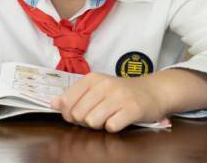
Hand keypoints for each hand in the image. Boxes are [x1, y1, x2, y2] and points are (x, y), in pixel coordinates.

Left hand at [51, 72, 167, 132]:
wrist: (152, 91)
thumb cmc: (120, 92)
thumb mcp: (95, 88)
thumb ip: (74, 95)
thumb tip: (53, 104)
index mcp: (92, 78)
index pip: (67, 101)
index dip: (68, 113)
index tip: (76, 115)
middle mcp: (104, 85)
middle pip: (79, 114)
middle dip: (84, 121)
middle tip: (96, 116)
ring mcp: (119, 96)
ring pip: (92, 121)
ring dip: (98, 125)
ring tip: (107, 117)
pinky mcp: (132, 109)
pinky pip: (111, 127)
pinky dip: (113, 127)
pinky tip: (118, 119)